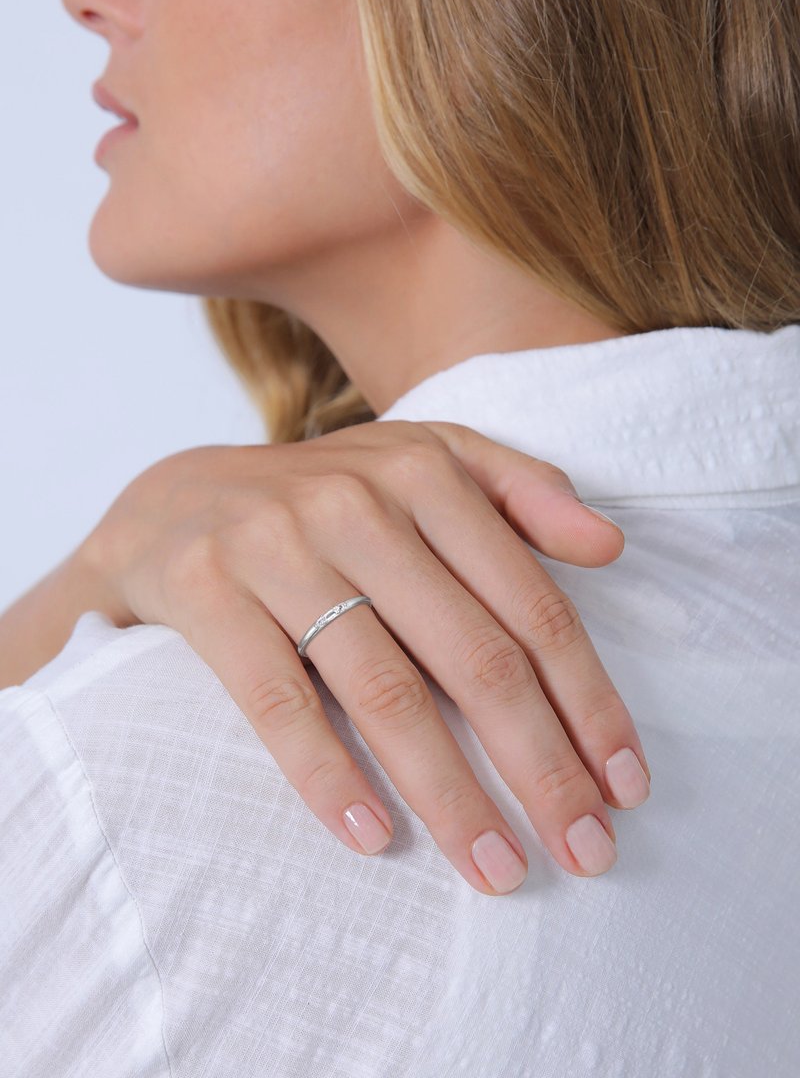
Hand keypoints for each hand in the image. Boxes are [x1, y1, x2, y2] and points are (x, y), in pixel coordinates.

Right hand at [79, 420, 649, 894]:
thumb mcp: (422, 464)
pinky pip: (277, 700)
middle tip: (585, 852)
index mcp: (425, 473)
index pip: (531, 606)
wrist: (172, 501)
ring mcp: (277, 547)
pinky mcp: (208, 592)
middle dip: (540, 767)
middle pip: (474, 657)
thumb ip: (520, 491)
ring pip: (385, 690)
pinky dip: (328, 774)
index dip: (587, 702)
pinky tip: (374, 837)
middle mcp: (357, 505)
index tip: (623, 786)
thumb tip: (612, 545)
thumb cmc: (323, 499)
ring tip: (496, 868)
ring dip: (450, 793)